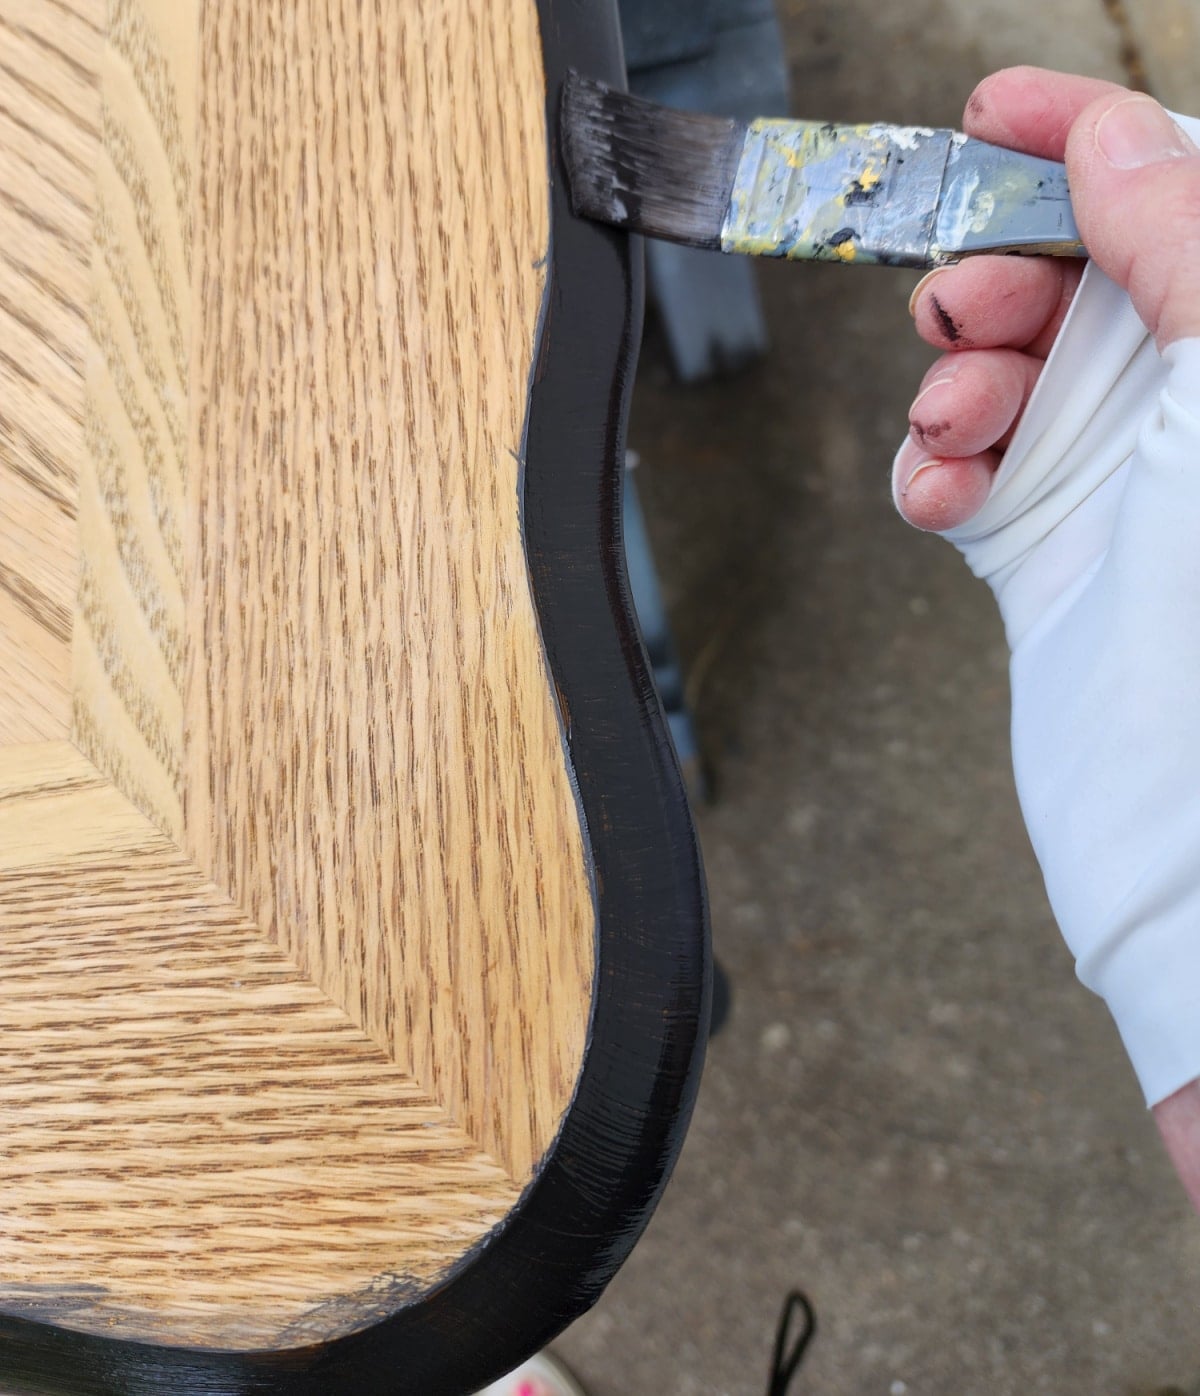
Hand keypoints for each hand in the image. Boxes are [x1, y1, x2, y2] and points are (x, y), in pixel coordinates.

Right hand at [892, 67, 1199, 1208]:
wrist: (1196, 840)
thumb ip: (1185, 247)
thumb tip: (1109, 136)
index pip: (1172, 197)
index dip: (1081, 136)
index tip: (988, 113)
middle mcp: (1190, 402)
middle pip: (1070, 273)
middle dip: (997, 275)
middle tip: (961, 310)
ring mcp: (1118, 474)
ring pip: (1003, 367)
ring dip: (958, 379)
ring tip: (956, 425)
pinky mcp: (1042, 544)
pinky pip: (961, 468)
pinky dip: (933, 468)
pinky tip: (940, 493)